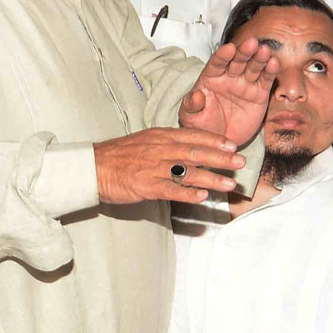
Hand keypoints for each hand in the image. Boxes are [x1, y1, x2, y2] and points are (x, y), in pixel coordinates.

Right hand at [95, 127, 243, 204]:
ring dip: (211, 178)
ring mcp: (154, 168)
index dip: (214, 140)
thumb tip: (189, 148)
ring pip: (188, 172)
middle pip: (196, 152)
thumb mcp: (145, 140)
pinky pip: (171, 190)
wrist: (92, 167)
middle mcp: (160, 149)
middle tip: (240, 162)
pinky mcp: (146, 186)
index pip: (193, 135)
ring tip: (229, 184)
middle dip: (220, 157)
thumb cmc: (119, 155)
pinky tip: (202, 197)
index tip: (232, 144)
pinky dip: (188, 193)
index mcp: (160, 136)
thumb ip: (167, 143)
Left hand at [179, 37, 277, 146]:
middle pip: (237, 61)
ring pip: (253, 67)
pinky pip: (265, 81)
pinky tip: (273, 63)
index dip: (222, 55)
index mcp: (211, 79)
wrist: (220, 143)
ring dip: (259, 58)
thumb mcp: (191, 118)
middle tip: (251, 43)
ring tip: (264, 51)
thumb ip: (191, 105)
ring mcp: (245, 85)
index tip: (228, 49)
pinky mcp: (259, 94)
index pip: (216, 63)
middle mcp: (229, 78)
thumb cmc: (203, 127)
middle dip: (244, 52)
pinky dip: (270, 71)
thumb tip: (196, 95)